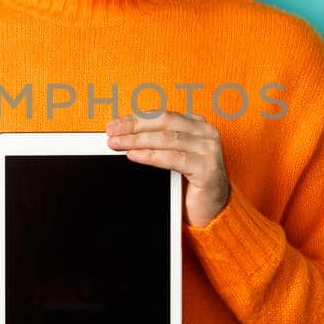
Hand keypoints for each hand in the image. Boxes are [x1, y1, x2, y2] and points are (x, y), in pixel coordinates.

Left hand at [107, 111, 229, 227]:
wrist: (211, 208)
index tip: (114, 124)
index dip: (136, 118)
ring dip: (138, 140)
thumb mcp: (172, 155)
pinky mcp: (207, 168)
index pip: (161, 115)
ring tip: (118, 144)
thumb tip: (122, 134)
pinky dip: (151, 156)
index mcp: (196, 124)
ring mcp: (208, 149)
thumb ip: (156, 141)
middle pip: (164, 122)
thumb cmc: (189, 181)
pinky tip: (135, 156)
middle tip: (112, 133)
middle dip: (134, 127)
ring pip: (167, 139)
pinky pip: (174, 158)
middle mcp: (205, 132)